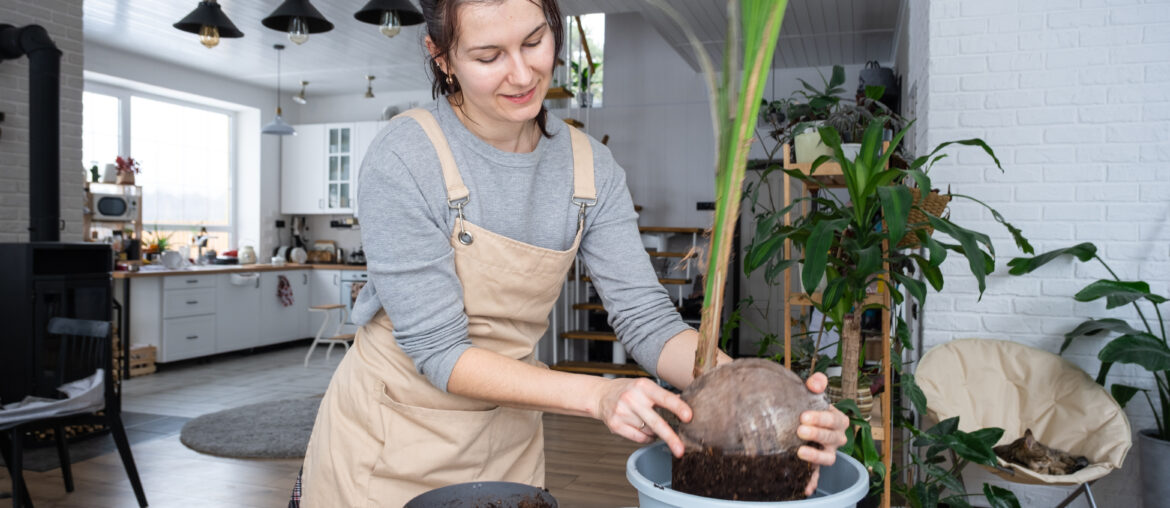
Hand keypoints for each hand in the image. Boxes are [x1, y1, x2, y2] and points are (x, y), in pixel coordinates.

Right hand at [592, 377, 691, 457]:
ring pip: (649, 431)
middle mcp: (631, 398)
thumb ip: (663, 396)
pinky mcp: (615, 425)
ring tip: (650, 422)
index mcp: (643, 386)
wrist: (601, 395)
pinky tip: (644, 429)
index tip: (689, 417)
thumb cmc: (628, 390)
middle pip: (656, 422)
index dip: (678, 407)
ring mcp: (622, 412)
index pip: (664, 397)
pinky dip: (647, 437)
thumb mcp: (645, 386)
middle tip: (680, 450)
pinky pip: (639, 438)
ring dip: (656, 432)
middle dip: (670, 437)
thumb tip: (685, 405)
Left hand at [797, 372, 849, 496]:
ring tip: (800, 452)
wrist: (800, 420)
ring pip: (828, 458)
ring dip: (816, 457)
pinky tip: (805, 488)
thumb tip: (816, 382)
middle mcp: (836, 438)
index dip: (822, 418)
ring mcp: (827, 453)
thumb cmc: (809, 406)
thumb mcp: (813, 392)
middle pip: (832, 438)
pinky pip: (817, 475)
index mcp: (838, 420)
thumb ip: (816, 383)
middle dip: (817, 434)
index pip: (835, 420)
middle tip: (800, 430)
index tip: (804, 415)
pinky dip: (812, 482)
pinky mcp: (816, 465)